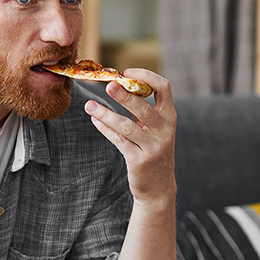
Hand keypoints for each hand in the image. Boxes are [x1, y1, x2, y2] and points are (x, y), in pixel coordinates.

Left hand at [84, 69, 176, 207]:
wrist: (158, 187)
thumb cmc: (152, 150)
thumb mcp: (154, 129)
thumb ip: (141, 110)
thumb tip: (117, 85)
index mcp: (170, 116)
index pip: (164, 88)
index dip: (146, 76)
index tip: (127, 72)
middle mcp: (165, 130)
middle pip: (143, 107)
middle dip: (124, 95)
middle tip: (108, 85)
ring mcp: (153, 146)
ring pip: (126, 126)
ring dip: (106, 114)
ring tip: (89, 106)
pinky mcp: (139, 160)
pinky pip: (119, 141)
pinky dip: (105, 129)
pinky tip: (95, 120)